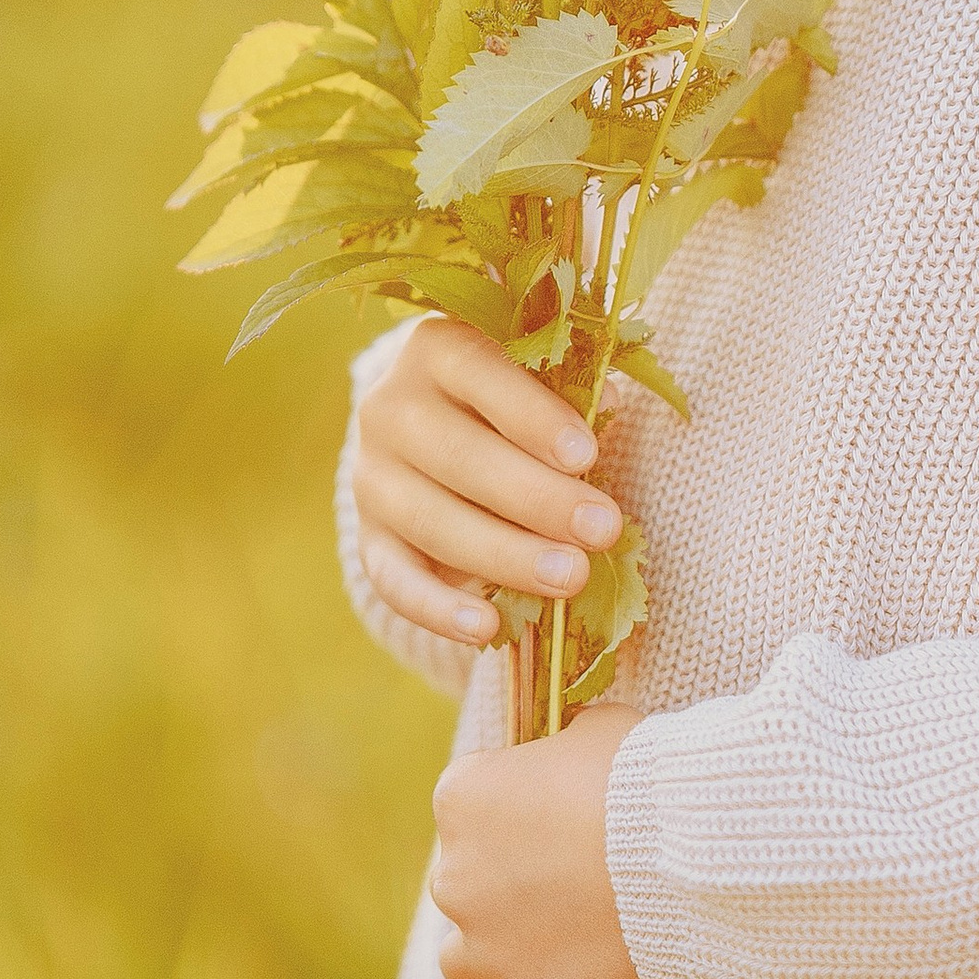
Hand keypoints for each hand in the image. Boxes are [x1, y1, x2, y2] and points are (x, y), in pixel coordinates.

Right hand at [354, 316, 627, 653]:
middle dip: (537, 498)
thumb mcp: (543, 381)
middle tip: (603, 530)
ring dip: (505, 555)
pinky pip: (393, 580)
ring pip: (431, 520)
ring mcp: (373, 476)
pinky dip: (437, 609)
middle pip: (458, 456)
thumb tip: (609, 404)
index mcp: (437, 349)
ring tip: (571, 578)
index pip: (480, 373)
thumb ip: (574, 390)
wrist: (441, 435)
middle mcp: (391, 407)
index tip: (587, 456)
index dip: (533, 415)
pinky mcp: (369, 537)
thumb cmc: (520, 403)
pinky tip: (485, 629)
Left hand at [433, 702, 660, 978]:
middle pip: (465, 885)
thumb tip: (567, 748)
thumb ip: (566, 744)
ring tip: (561, 946)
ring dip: (500, 955)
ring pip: (463, 962)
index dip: (519, 809)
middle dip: (509, 884)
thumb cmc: (651, 776)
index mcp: (463, 797)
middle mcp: (456, 875)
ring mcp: (488, 949)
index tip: (567, 812)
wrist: (697, 850)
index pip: (469, 804)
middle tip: (580, 877)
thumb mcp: (603, 728)